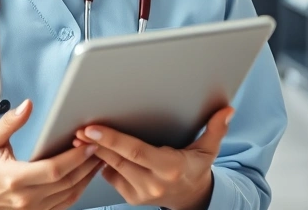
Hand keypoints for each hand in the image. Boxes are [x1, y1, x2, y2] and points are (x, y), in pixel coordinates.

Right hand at [0, 99, 103, 209]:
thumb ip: (10, 122)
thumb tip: (27, 106)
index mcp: (15, 178)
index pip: (53, 169)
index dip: (75, 157)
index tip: (88, 143)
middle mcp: (26, 198)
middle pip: (67, 182)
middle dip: (87, 164)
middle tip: (100, 147)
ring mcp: (34, 209)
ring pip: (70, 194)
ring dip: (87, 177)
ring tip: (98, 158)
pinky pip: (66, 203)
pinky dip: (80, 189)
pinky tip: (86, 176)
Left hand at [73, 106, 234, 209]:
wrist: (190, 198)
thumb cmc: (195, 168)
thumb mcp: (208, 149)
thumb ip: (215, 128)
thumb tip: (227, 109)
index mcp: (170, 167)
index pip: (136, 152)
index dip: (112, 140)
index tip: (93, 129)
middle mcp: (154, 182)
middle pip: (117, 160)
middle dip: (96, 143)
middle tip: (80, 128)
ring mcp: (141, 193)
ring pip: (110, 168)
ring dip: (94, 152)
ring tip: (80, 136)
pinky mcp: (131, 198)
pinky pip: (110, 177)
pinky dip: (102, 162)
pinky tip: (94, 149)